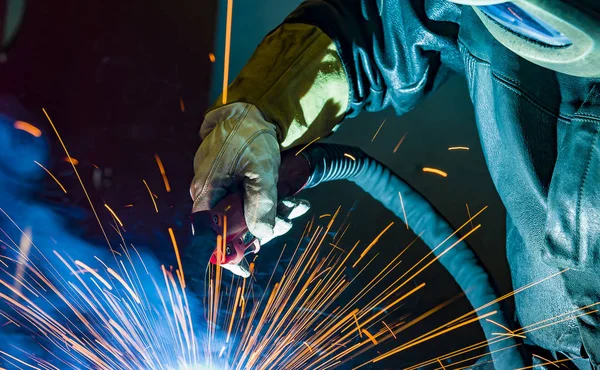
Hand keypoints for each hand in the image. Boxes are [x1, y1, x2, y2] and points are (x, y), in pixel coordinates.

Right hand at [191, 103, 309, 247]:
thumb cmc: (251, 135)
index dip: (226, 252)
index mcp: (206, 190)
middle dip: (265, 226)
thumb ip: (261, 204)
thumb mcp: (261, 170)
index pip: (210, 232)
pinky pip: (253, 200)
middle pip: (235, 225)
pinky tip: (292, 200)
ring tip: (297, 205)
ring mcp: (224, 186)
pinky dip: (273, 202)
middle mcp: (211, 191)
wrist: (254, 108)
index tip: (243, 268)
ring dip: (275, 213)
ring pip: (248, 213)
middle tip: (288, 220)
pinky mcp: (236, 181)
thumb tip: (261, 235)